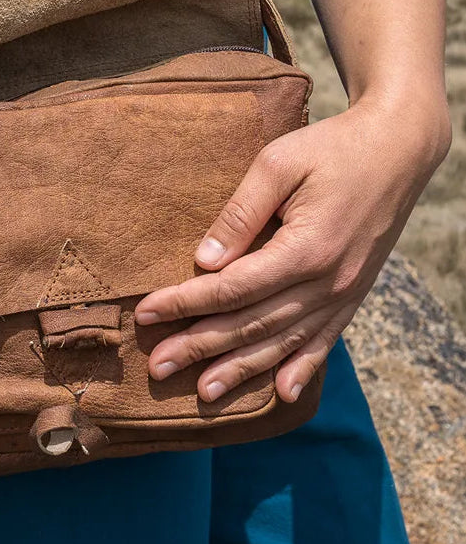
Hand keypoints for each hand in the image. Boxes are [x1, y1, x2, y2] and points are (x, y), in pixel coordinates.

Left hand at [134, 95, 450, 403]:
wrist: (397, 149)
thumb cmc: (330, 148)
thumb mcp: (279, 164)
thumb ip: (241, 213)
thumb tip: (204, 261)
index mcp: (305, 249)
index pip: (231, 289)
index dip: (184, 303)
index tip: (146, 313)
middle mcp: (327, 282)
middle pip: (252, 324)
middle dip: (200, 347)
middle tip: (158, 367)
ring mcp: (344, 294)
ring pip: (283, 342)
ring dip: (241, 370)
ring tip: (203, 394)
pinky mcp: (354, 295)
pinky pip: (324, 341)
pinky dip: (302, 370)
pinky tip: (282, 394)